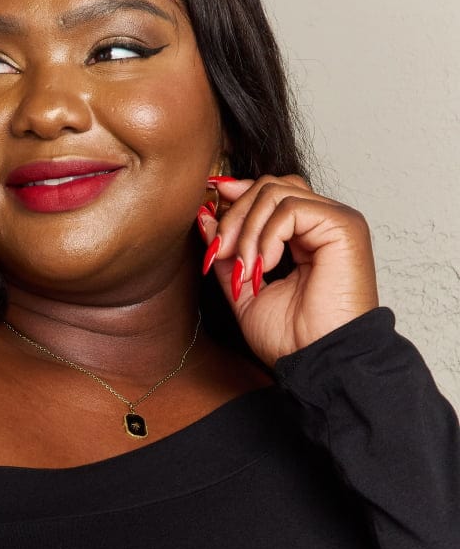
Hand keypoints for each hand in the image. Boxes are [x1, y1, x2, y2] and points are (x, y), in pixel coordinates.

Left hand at [196, 174, 380, 367]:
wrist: (318, 363)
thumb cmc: (291, 338)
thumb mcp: (244, 290)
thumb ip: (227, 254)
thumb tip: (205, 215)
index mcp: (306, 235)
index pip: (270, 194)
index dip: (236, 199)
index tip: (206, 212)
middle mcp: (324, 222)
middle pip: (269, 186)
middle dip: (233, 216)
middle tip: (217, 253)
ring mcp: (336, 221)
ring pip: (275, 192)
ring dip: (247, 230)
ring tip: (245, 271)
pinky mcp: (344, 226)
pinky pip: (290, 208)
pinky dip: (266, 236)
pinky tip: (265, 267)